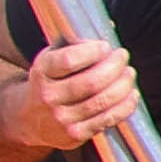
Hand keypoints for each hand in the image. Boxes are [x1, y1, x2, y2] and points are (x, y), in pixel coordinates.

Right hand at [9, 34, 137, 152]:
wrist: (29, 119)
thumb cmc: (50, 80)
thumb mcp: (52, 58)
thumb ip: (76, 43)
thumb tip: (109, 27)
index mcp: (42, 72)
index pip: (68, 61)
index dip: (92, 52)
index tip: (105, 46)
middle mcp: (49, 96)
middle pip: (92, 82)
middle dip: (115, 67)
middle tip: (123, 57)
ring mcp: (61, 118)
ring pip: (102, 101)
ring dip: (123, 85)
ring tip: (129, 73)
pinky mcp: (75, 135)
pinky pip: (107, 119)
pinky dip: (125, 106)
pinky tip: (131, 94)